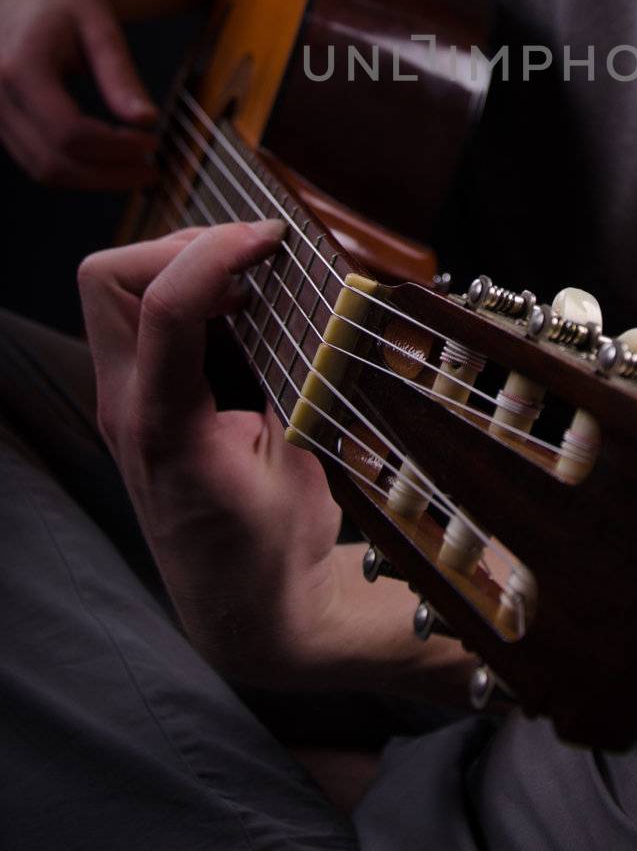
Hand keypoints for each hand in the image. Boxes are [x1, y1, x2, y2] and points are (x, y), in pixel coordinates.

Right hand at [0, 0, 157, 188]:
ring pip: (41, 170)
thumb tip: (147, 121)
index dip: (116, 149)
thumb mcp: (101, 28)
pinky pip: (34, 160)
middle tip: (151, 171)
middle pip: (53, 162)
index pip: (69, 133)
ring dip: (92, 180)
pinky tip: (110, 160)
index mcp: (20, 66)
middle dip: (108, 175)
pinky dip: (74, 169)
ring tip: (136, 170)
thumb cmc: (67, 0)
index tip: (153, 144)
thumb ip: (120, 75)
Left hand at [79, 221, 349, 685]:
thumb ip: (292, 375)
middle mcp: (127, 406)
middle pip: (110, 280)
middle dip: (180, 246)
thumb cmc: (272, 548)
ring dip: (182, 263)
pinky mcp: (141, 400)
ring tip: (251, 275)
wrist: (243, 611)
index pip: (164, 307)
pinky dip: (189, 291)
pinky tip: (242, 307)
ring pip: (117, 291)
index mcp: (165, 427)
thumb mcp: (294, 461)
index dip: (217, 252)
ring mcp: (125, 402)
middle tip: (253, 257)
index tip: (273, 239)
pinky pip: (142, 318)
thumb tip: (313, 297)